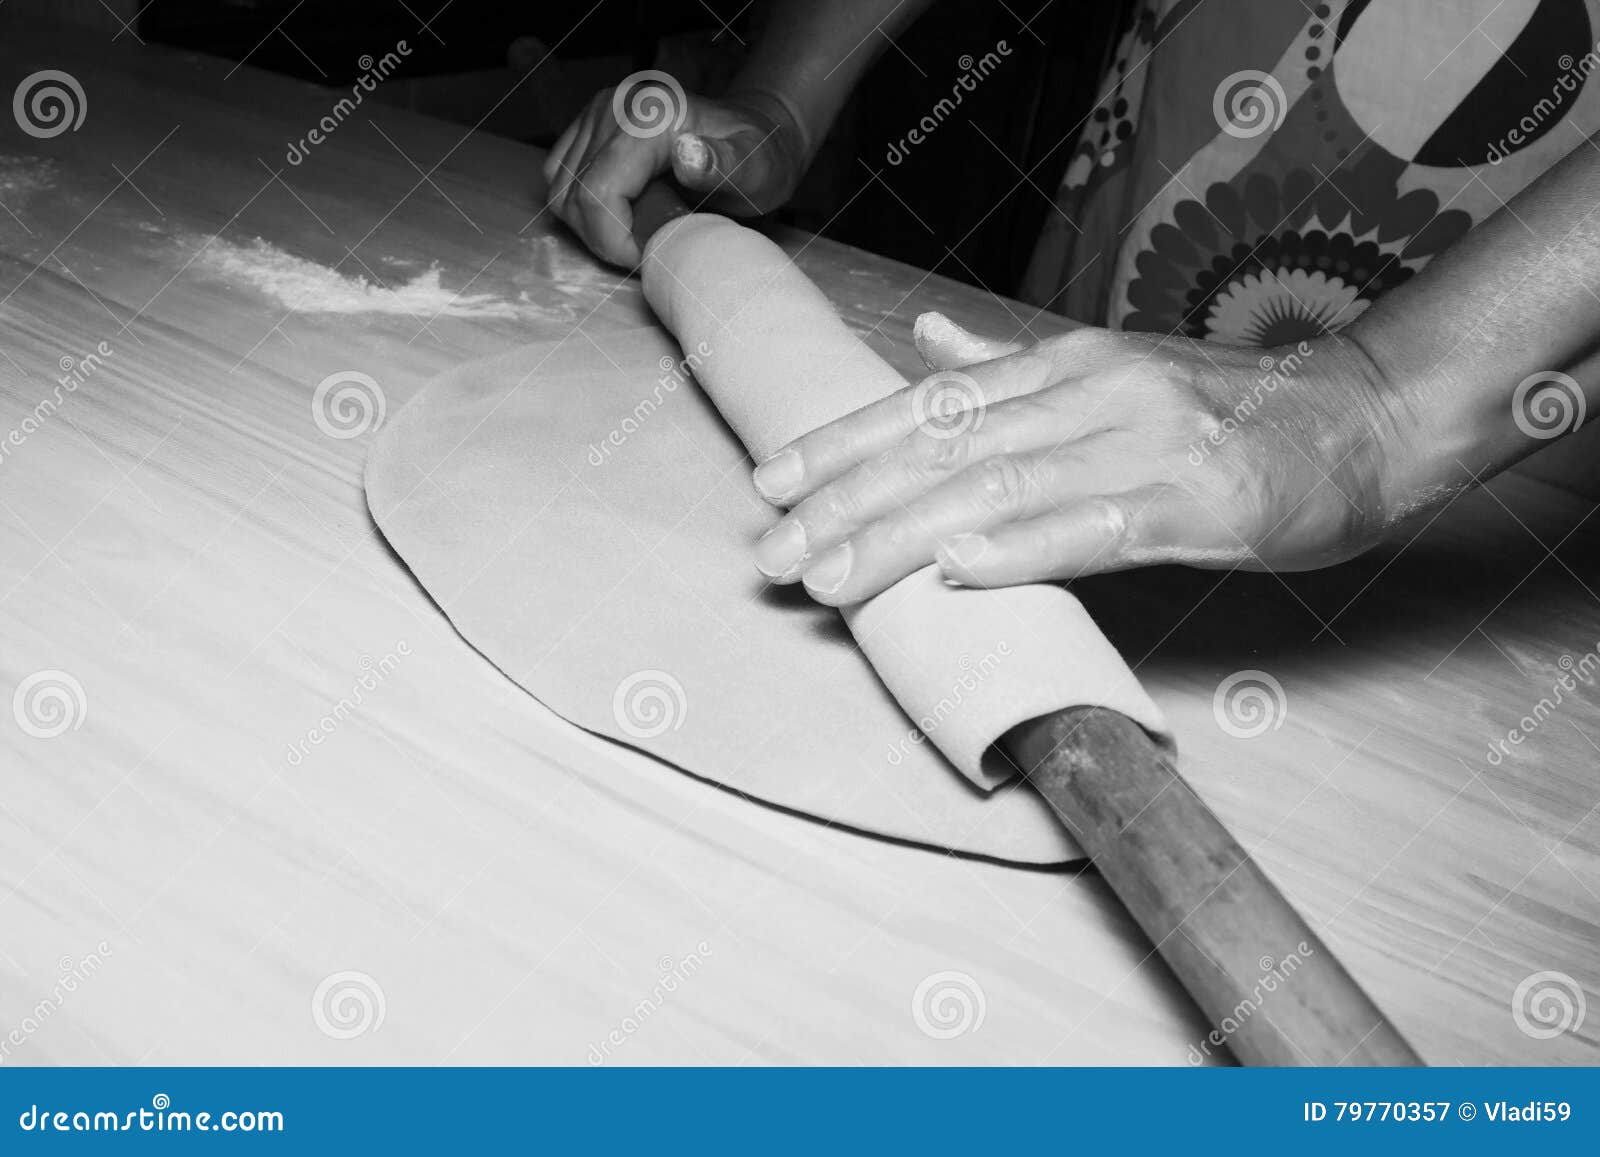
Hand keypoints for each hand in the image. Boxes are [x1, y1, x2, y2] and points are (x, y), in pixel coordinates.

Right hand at [542, 84, 806, 266]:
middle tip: (645, 253)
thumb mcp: (756, 169)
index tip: (648, 259)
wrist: (757, 131)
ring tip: (636, 234)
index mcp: (650, 117)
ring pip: (560, 189)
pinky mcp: (588, 125)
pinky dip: (581, 207)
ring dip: (591, 227)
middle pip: (574, 194)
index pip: (598, 193)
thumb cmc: (759, 157)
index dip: (615, 241)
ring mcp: (597, 113)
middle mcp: (614, 106)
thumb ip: (724, 165)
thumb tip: (686, 155)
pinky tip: (621, 216)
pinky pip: (559, 176)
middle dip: (603, 239)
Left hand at [748, 314, 1405, 605]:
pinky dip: (1023, 547)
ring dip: (905, 535)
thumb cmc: (1230, 409)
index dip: (845, 442)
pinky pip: (1096, 526)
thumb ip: (1012, 366)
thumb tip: (924, 341)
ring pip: (998, 486)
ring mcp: (1142, 442)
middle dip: (848, 502)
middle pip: (945, 446)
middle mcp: (1089, 392)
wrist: (1362, 419)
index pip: (930, 402)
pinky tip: (960, 570)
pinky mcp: (1198, 499)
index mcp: (1064, 365)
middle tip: (774, 550)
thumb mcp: (1110, 368)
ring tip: (832, 575)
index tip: (772, 481)